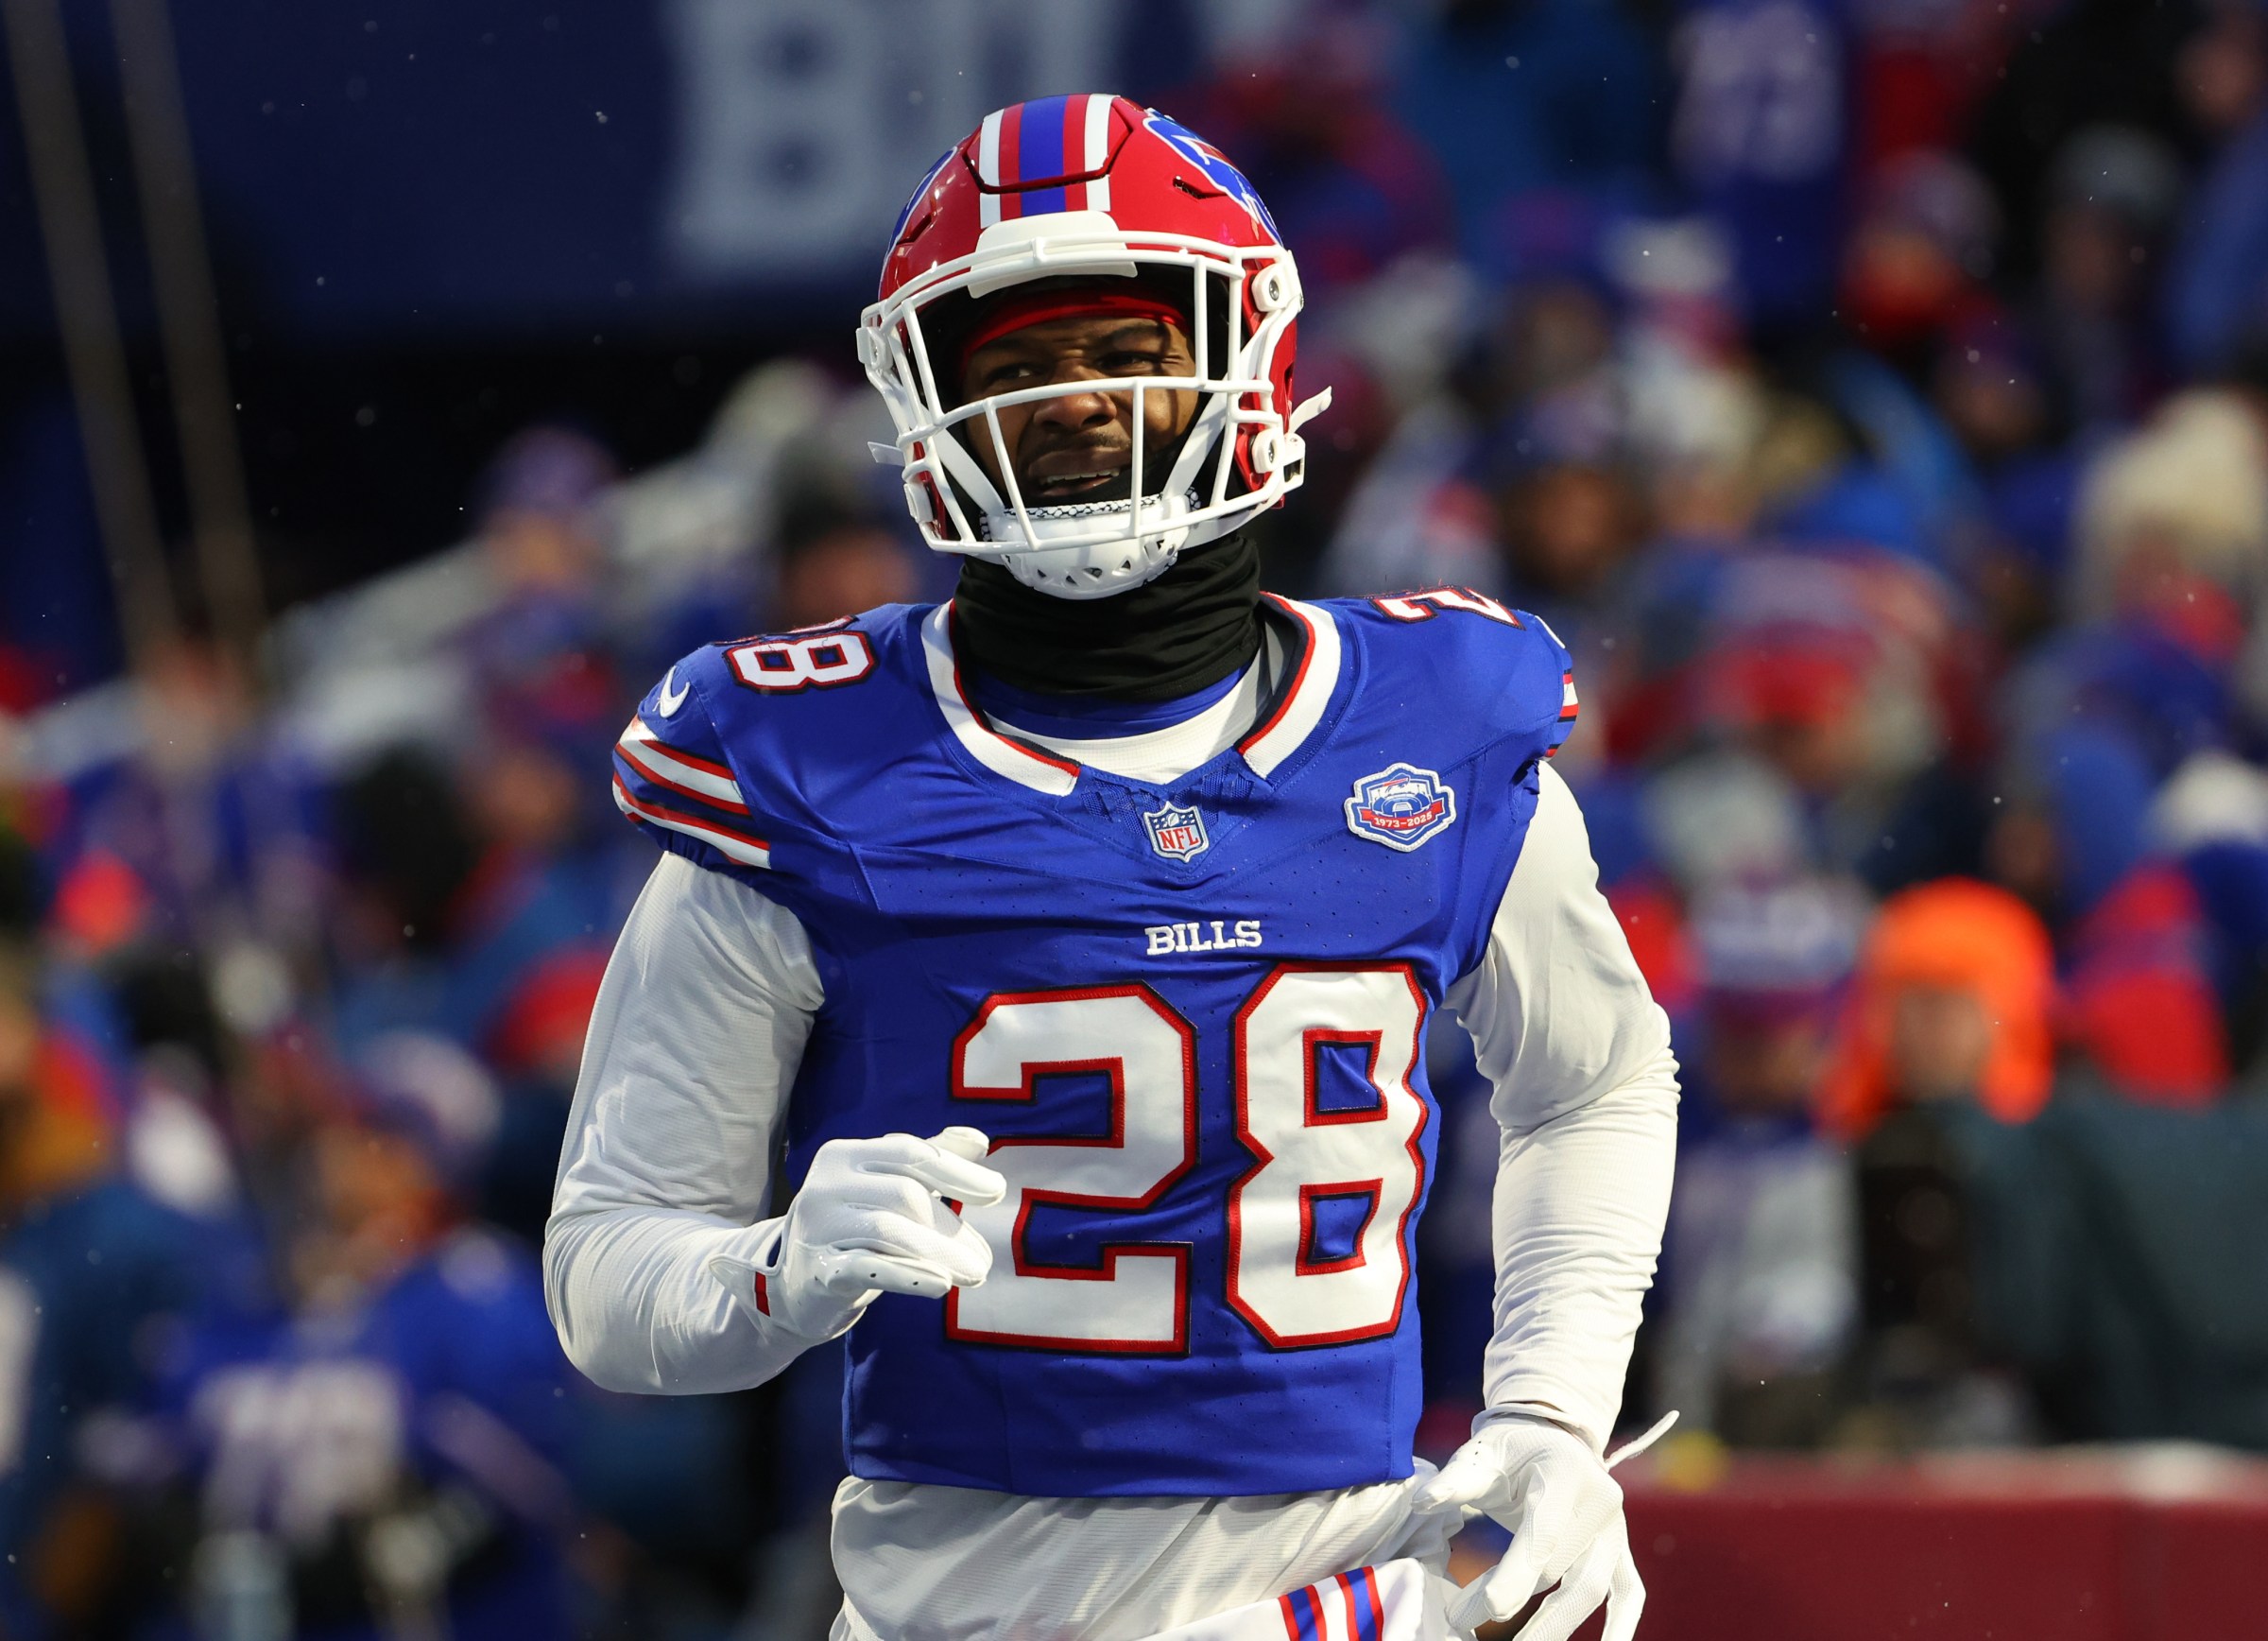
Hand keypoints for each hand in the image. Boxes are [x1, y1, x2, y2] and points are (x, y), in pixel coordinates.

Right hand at [707, 1127, 1005, 1339]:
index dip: (956, 1170)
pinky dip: (908, 1275)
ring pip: (890, 1231)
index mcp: (843, 1155)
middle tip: (984, 1258)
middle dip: (951, 1227)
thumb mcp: (887, 1187)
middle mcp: (825, 1185)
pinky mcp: (817, 1272)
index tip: (996, 1191)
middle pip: (905, 1195)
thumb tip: (979, 1140)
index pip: (909, 1153)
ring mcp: (817, 1228)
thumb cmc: (856, 1226)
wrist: (800, 1284)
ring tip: (976, 1273)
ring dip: (941, 1253)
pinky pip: (867, 1269)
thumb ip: (930, 1160)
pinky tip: (940, 1284)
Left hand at [1410, 1410, 1673, 1640]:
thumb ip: (1456, 1480)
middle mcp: (1601, 1501)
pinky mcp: (1620, 1550)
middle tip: (1459, 1617)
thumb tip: (1422, 1503)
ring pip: (1592, 1589)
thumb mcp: (1482, 1452)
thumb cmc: (1511, 1449)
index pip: (1543, 1533)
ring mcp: (1615, 1529)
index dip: (1516, 1573)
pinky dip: (1620, 1626)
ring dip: (1553, 1626)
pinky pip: (1628, 1592)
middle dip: (1512, 1598)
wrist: (1552, 1440)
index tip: (1486, 1608)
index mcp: (1566, 1471)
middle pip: (1560, 1568)